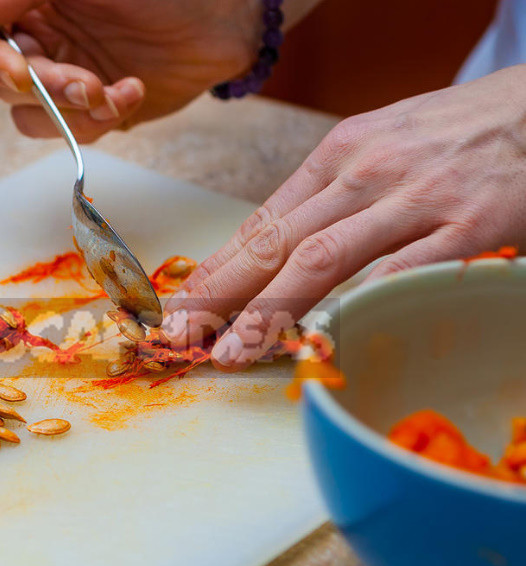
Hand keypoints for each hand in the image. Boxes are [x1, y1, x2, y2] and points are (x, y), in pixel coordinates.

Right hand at [0, 0, 263, 141]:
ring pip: (28, 115)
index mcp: (21, 2)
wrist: (221, 21)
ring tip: (112, 89)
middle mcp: (32, 39)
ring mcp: (59, 76)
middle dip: (43, 89)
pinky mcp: (88, 108)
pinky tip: (131, 91)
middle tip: (85, 84)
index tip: (21, 71)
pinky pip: (70, 131)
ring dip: (70, 110)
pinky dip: (99, 118)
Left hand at [163, 64, 525, 370]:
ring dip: (269, 311)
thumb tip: (280, 245)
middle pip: (277, 243)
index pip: (263, 221)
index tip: (181, 304)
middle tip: (181, 334)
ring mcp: (414, 200)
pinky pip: (401, 272)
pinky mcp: (467, 226)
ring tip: (232, 350)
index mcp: (338, 154)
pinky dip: (355, 306)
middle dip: (221, 294)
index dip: (217, 268)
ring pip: (323, 260)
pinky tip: (321, 338)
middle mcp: (365, 174)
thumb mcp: (382, 146)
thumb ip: (334, 194)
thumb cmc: (454, 133)